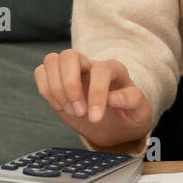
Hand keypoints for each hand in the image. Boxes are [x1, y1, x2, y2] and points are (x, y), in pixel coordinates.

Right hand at [34, 49, 152, 149]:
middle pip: (69, 56)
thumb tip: (114, 97)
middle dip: (69, 86)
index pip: (100, 70)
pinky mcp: (57, 80)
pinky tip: (60, 105)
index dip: (96, 93)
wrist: (116, 126)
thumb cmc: (129, 117)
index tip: (95, 118)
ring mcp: (72, 71)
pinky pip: (41, 72)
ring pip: (52, 60)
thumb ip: (133, 101)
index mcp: (115, 69)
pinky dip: (46, 90)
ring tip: (71, 110)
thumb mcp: (141, 113)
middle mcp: (91, 65)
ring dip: (56, 89)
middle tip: (79, 111)